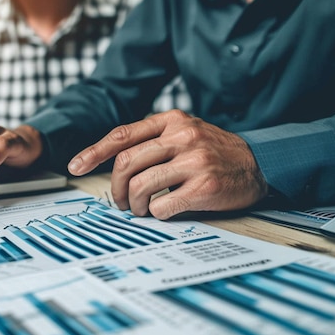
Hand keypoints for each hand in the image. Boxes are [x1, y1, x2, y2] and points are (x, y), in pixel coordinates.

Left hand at [68, 110, 267, 218]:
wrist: (259, 164)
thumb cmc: (213, 152)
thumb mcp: (184, 133)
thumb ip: (153, 140)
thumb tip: (114, 165)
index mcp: (172, 120)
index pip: (122, 135)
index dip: (93, 153)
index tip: (75, 167)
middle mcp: (182, 136)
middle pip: (126, 163)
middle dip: (116, 187)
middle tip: (121, 201)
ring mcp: (194, 160)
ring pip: (141, 185)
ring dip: (134, 204)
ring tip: (140, 209)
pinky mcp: (204, 186)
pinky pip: (162, 205)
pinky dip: (155, 213)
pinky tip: (162, 212)